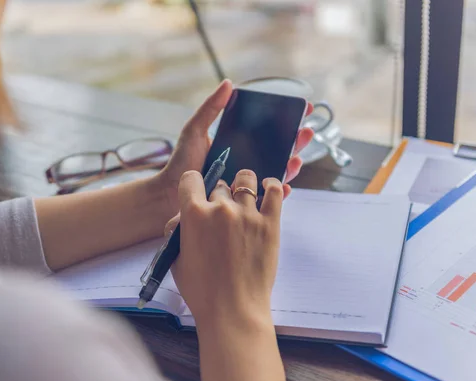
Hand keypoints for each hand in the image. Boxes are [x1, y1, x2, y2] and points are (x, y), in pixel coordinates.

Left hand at [157, 80, 314, 214]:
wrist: (170, 194)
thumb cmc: (182, 162)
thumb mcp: (194, 131)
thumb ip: (211, 109)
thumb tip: (229, 83)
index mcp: (239, 144)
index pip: (268, 130)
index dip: (287, 120)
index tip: (304, 108)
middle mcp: (246, 162)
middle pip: (279, 150)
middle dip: (296, 141)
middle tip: (306, 132)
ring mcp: (247, 181)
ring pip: (277, 172)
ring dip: (292, 166)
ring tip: (296, 158)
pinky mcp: (245, 202)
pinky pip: (267, 198)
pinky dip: (278, 192)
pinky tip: (285, 186)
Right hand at [170, 169, 286, 380]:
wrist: (232, 311)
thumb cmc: (202, 290)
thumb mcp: (176, 259)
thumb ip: (178, 231)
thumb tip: (184, 217)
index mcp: (193, 214)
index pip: (191, 179)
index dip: (192, 185)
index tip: (196, 192)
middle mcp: (220, 208)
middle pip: (219, 184)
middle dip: (218, 195)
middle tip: (222, 213)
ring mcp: (248, 214)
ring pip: (246, 180)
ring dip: (243, 185)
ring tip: (245, 196)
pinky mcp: (270, 223)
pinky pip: (273, 191)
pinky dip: (271, 185)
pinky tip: (266, 188)